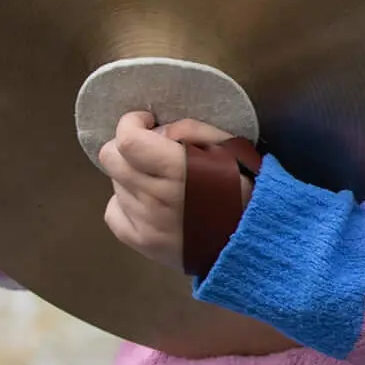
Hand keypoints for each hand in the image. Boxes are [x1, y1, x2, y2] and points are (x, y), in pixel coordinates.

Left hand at [99, 114, 235, 270]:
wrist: (253, 238)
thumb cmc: (243, 187)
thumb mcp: (227, 147)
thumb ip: (190, 130)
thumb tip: (156, 130)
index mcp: (179, 170)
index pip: (128, 140)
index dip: (131, 123)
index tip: (146, 121)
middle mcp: (156, 197)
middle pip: (111, 160)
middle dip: (126, 147)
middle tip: (148, 150)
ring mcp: (145, 223)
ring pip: (116, 184)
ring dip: (132, 176)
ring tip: (159, 181)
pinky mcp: (142, 243)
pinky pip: (114, 212)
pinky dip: (125, 203)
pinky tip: (148, 203)